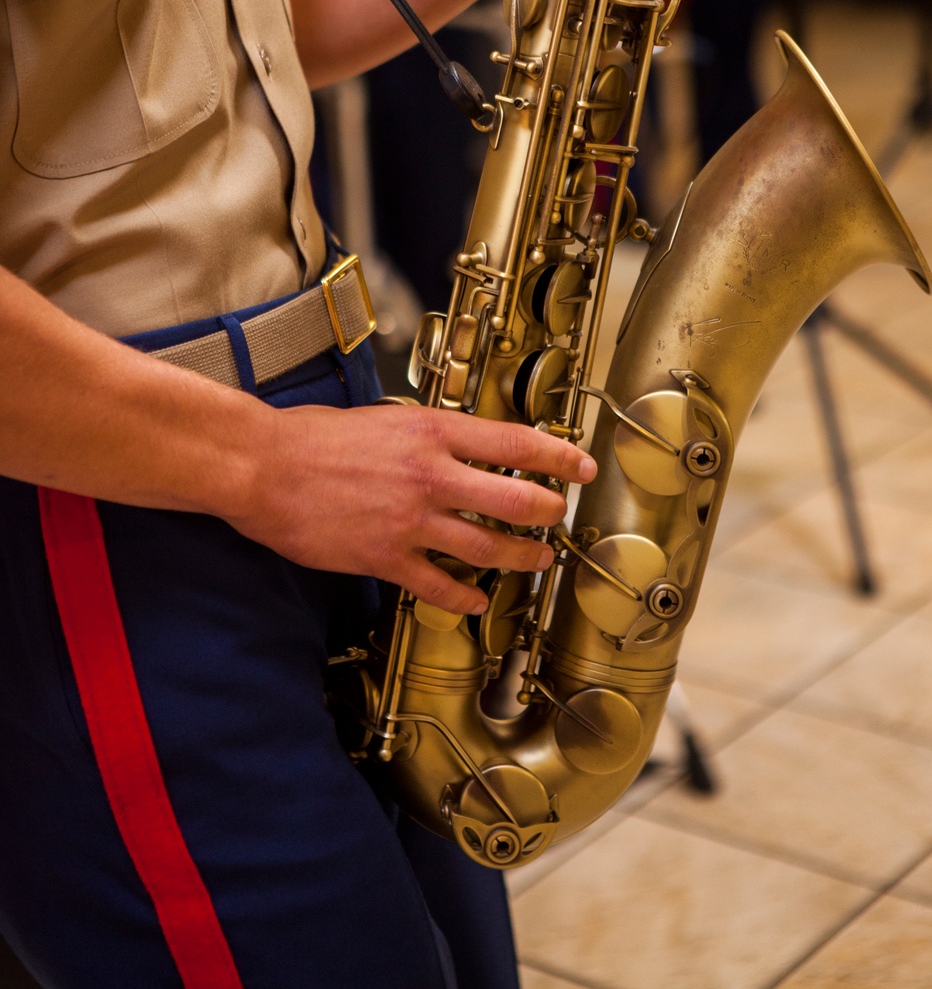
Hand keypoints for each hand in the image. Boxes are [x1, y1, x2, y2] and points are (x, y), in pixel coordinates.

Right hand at [234, 404, 595, 614]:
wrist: (263, 466)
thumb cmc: (313, 437)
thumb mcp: (385, 419)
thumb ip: (429, 436)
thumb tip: (464, 447)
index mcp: (433, 433)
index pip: (516, 443)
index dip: (559, 457)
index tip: (581, 466)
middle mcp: (431, 476)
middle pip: (516, 499)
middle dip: (548, 512)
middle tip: (558, 516)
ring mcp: (411, 521)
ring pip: (488, 547)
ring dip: (521, 557)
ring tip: (536, 559)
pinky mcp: (386, 557)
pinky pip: (441, 585)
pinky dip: (465, 597)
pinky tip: (476, 600)